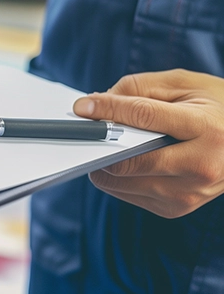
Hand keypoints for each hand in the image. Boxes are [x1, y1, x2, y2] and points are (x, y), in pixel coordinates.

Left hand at [73, 69, 223, 217]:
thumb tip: (97, 104)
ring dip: (105, 163)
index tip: (82, 106)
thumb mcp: (184, 84)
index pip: (144, 117)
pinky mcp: (177, 209)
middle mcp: (201, 166)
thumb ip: (140, 89)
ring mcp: (190, 194)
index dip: (108, 110)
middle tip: (85, 133)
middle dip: (100, 146)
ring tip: (105, 146)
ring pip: (123, 182)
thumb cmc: (215, 107)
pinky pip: (128, 195)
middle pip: (130, 161)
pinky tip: (126, 161)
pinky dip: (118, 178)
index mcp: (207, 129)